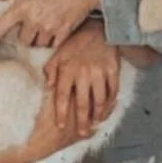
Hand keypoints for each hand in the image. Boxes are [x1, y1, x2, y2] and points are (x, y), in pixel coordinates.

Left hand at [0, 0, 99, 47]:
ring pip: (38, 44)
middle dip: (25, 33)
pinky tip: (55, 30)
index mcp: (23, 6)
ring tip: (44, 26)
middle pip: (23, 40)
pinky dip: (52, 40)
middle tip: (31, 23)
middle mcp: (33, 21)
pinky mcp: (63, 33)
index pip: (0, 28)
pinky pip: (53, 45)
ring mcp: (49, 29)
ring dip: (38, 38)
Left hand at [43, 20, 119, 137]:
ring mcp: (100, 72)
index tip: (61, 126)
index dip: (62, 113)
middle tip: (82, 134)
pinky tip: (107, 110)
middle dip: (82, 121)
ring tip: (95, 123)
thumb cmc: (75, 43)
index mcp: (67, 70)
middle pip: (83, 103)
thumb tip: (48, 86)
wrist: (97, 28)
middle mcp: (83, 73)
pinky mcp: (113, 70)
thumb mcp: (58, 53)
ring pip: (100, 100)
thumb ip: (50, 69)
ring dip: (98, 115)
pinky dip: (111, 103)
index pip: (63, 96)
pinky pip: (113, 92)